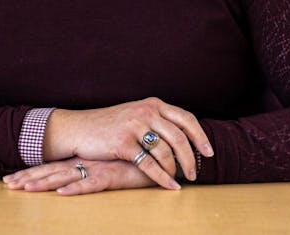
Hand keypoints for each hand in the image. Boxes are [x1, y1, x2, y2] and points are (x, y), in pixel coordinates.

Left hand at [3, 156, 174, 195]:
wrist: (161, 154)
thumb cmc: (138, 162)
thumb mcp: (112, 167)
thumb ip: (100, 169)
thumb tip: (84, 174)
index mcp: (86, 160)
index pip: (53, 167)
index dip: (32, 172)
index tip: (11, 178)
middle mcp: (88, 162)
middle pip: (52, 171)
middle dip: (29, 177)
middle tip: (7, 183)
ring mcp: (98, 168)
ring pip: (65, 176)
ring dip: (43, 183)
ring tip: (23, 188)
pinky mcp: (112, 175)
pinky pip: (91, 184)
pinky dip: (76, 189)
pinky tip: (61, 193)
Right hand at [42, 97, 213, 189]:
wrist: (80, 129)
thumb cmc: (110, 125)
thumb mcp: (136, 114)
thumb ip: (158, 121)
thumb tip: (185, 139)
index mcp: (153, 104)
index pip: (186, 118)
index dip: (200, 136)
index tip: (209, 151)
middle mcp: (146, 112)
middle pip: (179, 136)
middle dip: (191, 157)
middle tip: (196, 172)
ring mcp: (134, 126)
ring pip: (165, 151)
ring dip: (175, 169)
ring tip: (178, 179)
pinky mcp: (123, 143)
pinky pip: (149, 164)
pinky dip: (163, 178)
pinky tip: (169, 185)